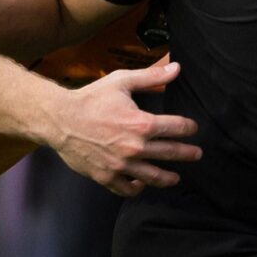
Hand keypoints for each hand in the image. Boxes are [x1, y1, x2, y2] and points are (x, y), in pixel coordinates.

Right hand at [43, 62, 200, 196]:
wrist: (60, 119)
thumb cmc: (91, 98)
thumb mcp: (122, 81)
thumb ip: (152, 77)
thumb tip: (177, 68)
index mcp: (142, 123)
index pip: (176, 128)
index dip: (188, 127)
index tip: (192, 128)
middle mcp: (135, 147)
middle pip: (171, 153)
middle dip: (187, 154)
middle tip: (196, 154)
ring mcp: (121, 165)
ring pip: (153, 177)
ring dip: (168, 178)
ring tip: (176, 178)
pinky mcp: (106, 176)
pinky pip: (128, 189)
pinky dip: (138, 188)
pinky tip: (142, 184)